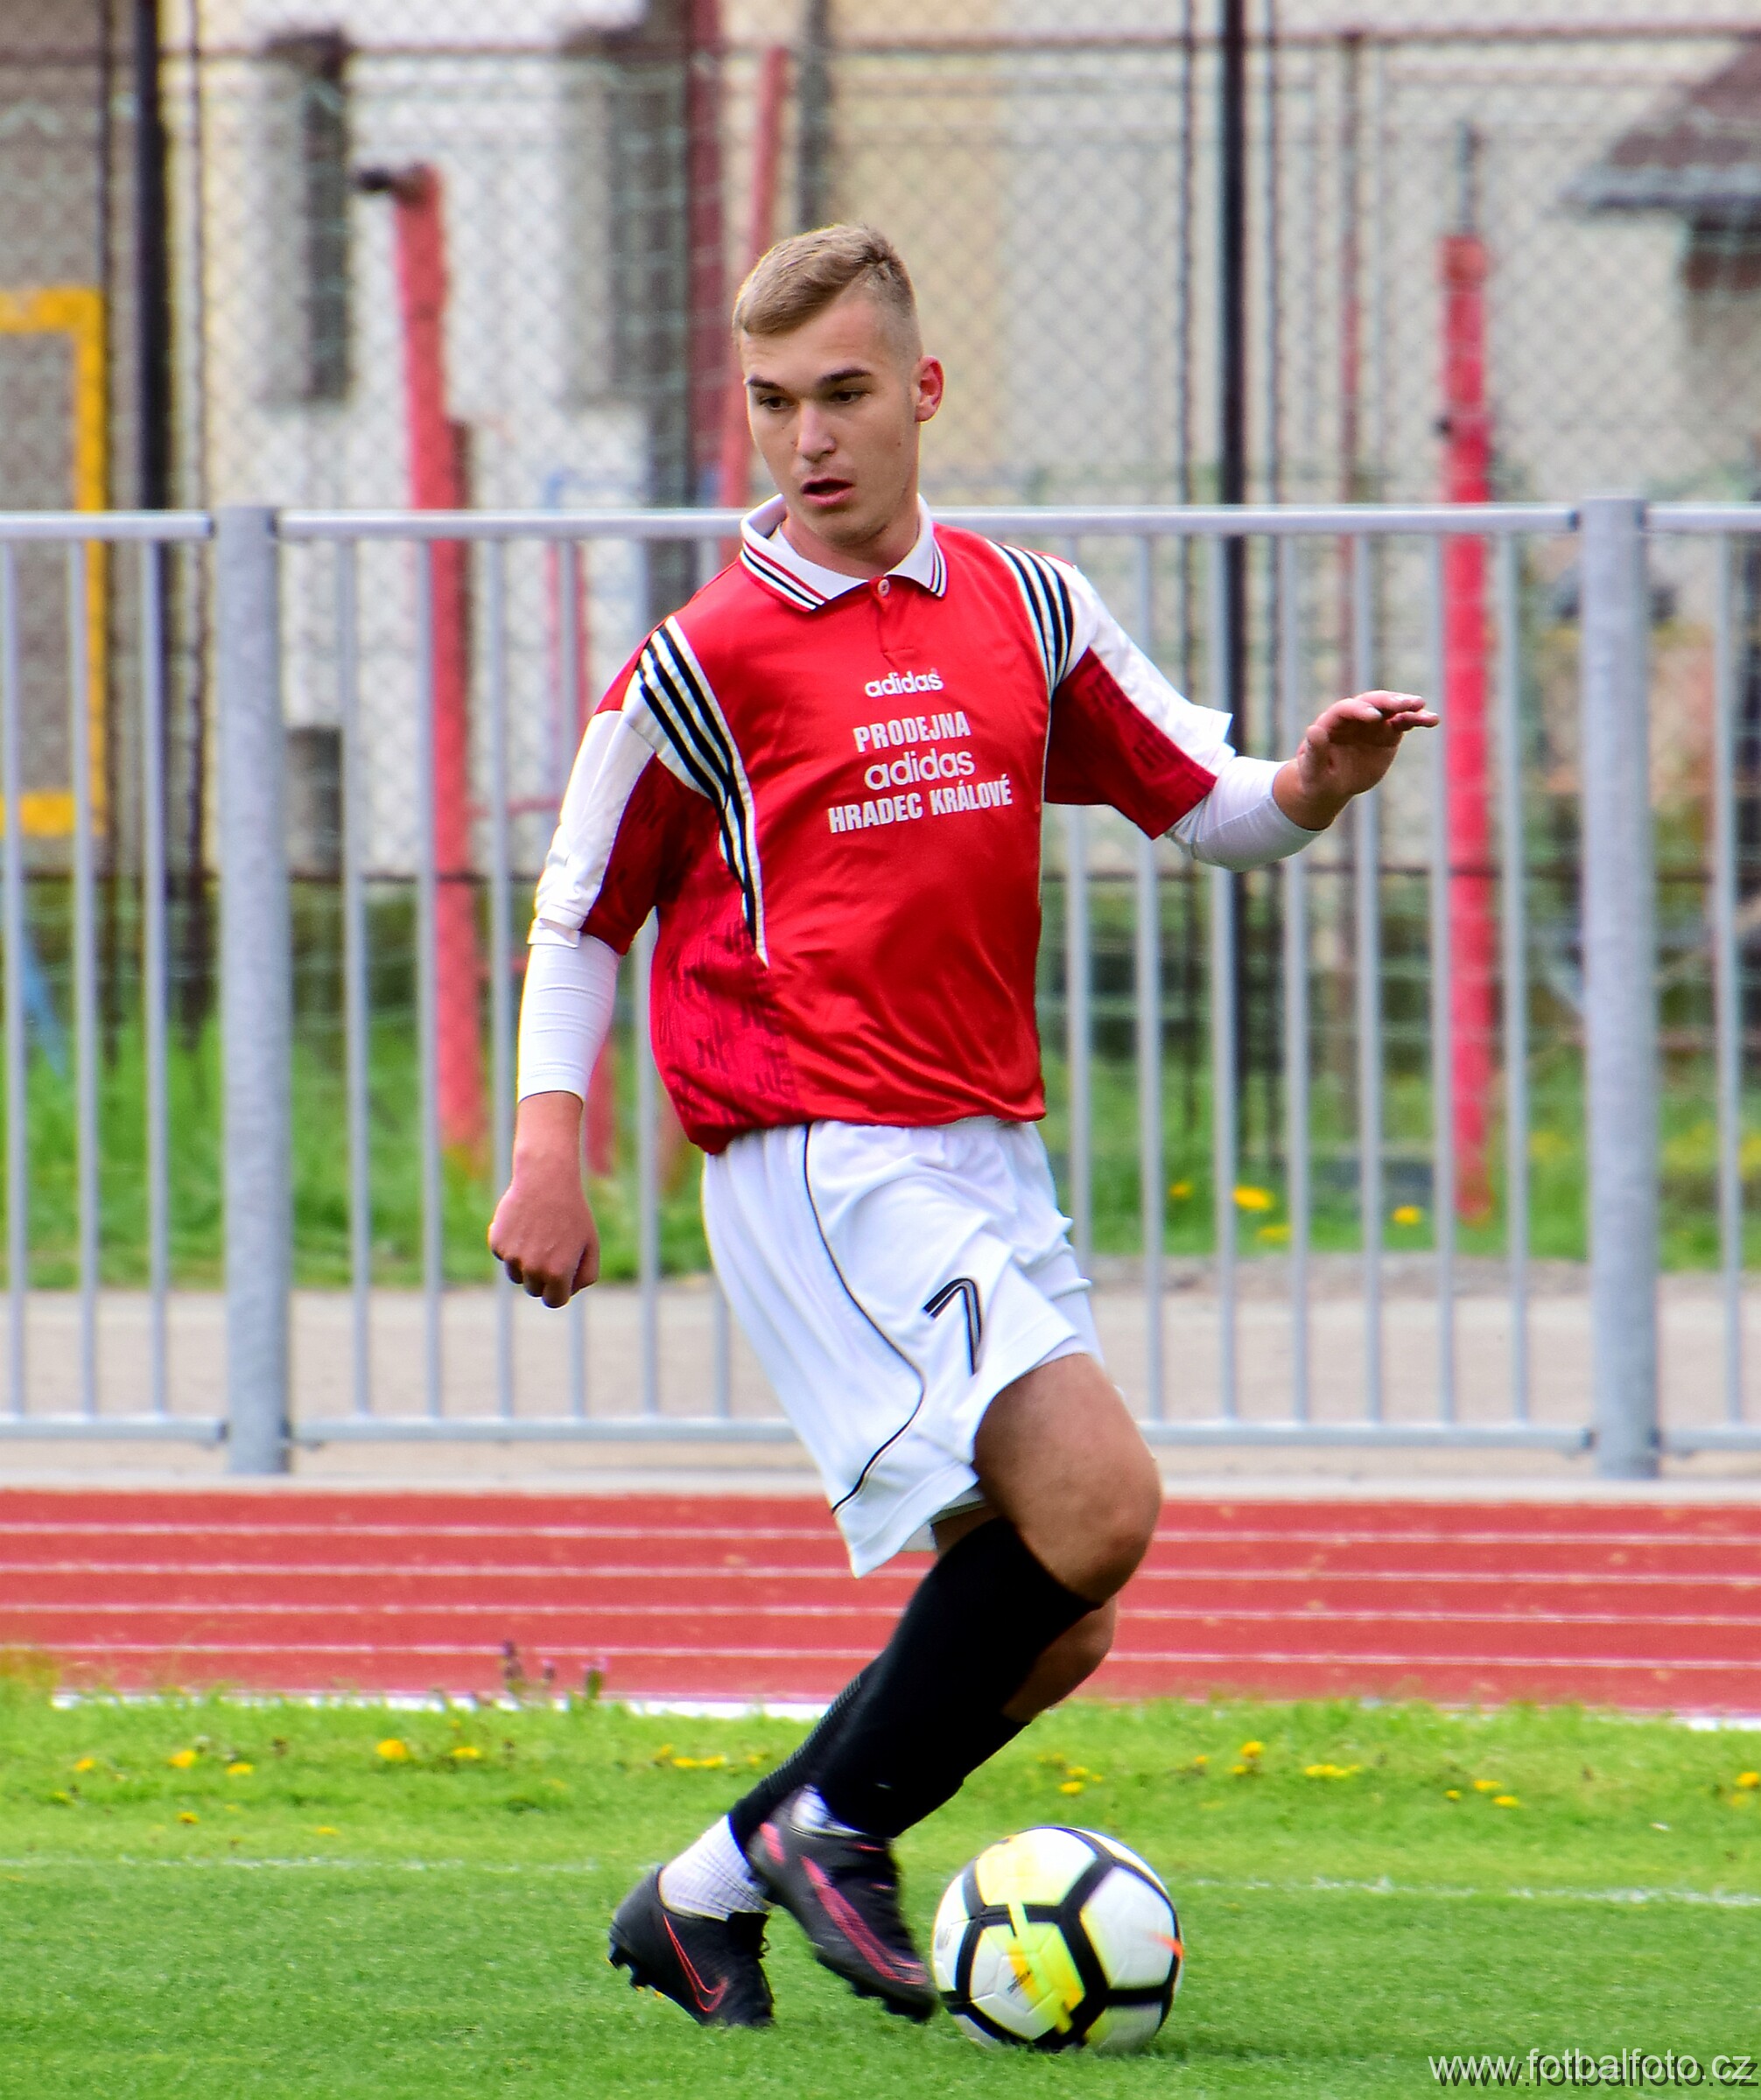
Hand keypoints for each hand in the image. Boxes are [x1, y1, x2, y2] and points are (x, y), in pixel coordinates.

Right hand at [487, 1092, 599, 1308]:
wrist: (545, 1180)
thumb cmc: (573, 1214)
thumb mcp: (590, 1245)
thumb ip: (585, 1276)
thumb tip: (567, 1293)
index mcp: (557, 1273)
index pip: (554, 1301)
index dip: (559, 1291)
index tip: (562, 1278)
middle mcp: (532, 1269)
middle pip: (534, 1290)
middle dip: (543, 1277)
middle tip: (552, 1250)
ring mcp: (512, 1257)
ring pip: (517, 1276)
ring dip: (526, 1264)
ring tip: (539, 1237)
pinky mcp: (497, 1244)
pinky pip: (505, 1256)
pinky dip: (512, 1246)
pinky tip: (524, 1225)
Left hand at [1273, 689, 1437, 831]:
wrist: (1330, 786)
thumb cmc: (1315, 779)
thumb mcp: (1312, 770)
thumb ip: (1315, 750)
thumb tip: (1314, 729)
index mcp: (1331, 723)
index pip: (1346, 709)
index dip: (1359, 711)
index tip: (1374, 717)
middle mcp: (1354, 718)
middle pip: (1372, 703)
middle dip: (1388, 702)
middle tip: (1406, 704)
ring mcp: (1372, 724)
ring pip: (1391, 710)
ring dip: (1407, 707)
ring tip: (1423, 708)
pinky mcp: (1387, 734)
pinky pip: (1404, 722)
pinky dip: (1417, 720)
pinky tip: (1432, 720)